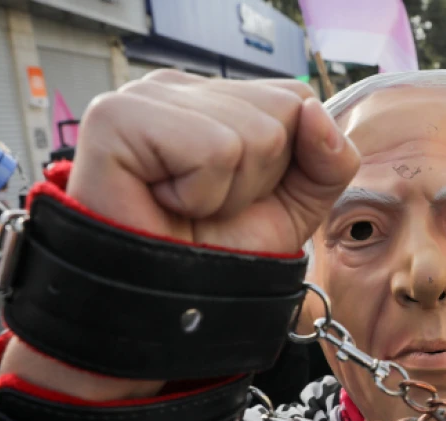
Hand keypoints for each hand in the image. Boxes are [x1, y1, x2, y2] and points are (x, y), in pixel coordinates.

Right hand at [9, 70, 360, 399]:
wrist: (164, 308)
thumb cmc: (216, 254)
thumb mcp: (295, 206)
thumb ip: (328, 159)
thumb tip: (315, 112)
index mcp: (212, 97)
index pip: (296, 99)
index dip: (289, 162)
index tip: (240, 195)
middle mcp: (178, 87)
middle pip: (283, 109)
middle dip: (263, 178)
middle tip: (210, 206)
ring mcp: (143, 96)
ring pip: (256, 133)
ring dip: (231, 193)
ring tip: (186, 208)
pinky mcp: (116, 118)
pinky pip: (213, 150)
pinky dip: (203, 196)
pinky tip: (164, 204)